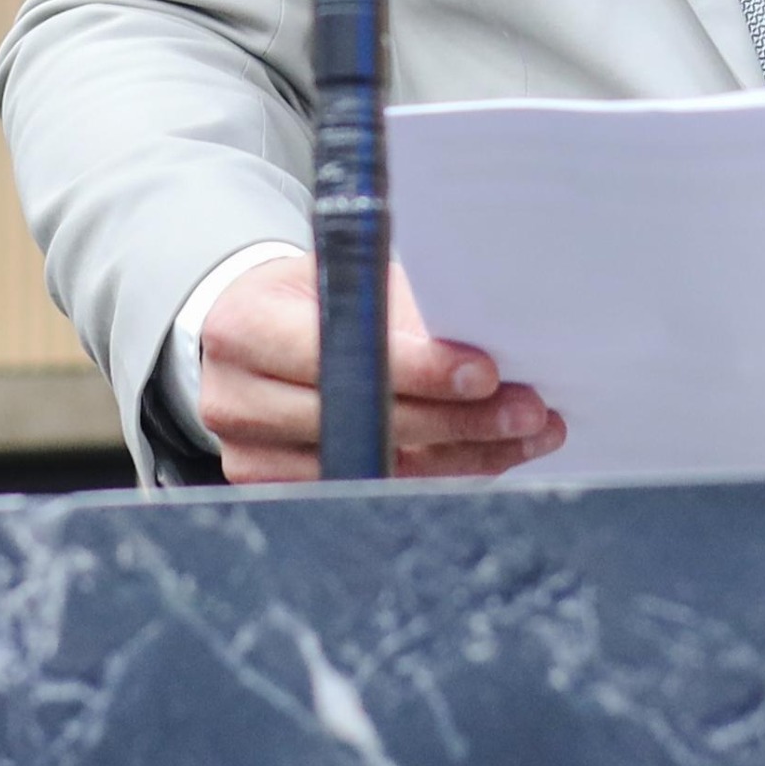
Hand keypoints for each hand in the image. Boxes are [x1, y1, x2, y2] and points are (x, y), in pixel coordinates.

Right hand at [197, 255, 566, 484]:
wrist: (246, 334)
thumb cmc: (309, 294)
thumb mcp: (343, 275)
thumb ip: (398, 307)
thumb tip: (485, 338)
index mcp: (244, 325)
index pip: (337, 352)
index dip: (415, 368)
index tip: (484, 371)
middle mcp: (235, 397)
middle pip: (362, 420)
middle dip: (457, 419)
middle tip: (529, 411)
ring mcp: (249, 454)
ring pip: (374, 466)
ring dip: (462, 455)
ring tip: (526, 437)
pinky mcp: (273, 489)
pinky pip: (371, 490)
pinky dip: (436, 475)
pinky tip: (487, 457)